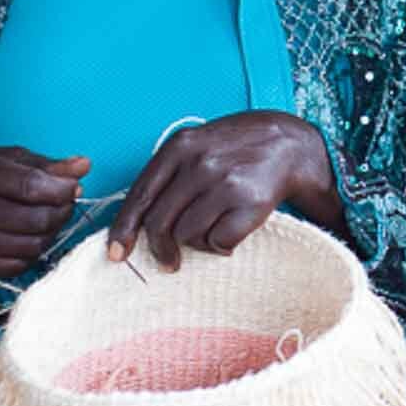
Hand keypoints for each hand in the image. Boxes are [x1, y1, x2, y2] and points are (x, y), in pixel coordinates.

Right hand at [0, 147, 89, 281]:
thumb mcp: (4, 158)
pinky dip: (33, 252)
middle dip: (62, 211)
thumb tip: (85, 166)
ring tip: (48, 218)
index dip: (63, 189)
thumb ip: (46, 164)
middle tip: (63, 203)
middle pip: (38, 220)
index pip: (33, 187)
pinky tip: (30, 236)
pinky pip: (19, 265)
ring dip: (51, 233)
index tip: (73, 187)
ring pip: (34, 245)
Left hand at [106, 111, 342, 270]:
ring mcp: (225, 182)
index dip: (124, 229)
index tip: (117, 253)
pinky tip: (232, 229)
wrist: (289, 143)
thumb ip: (167, 176)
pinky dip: (222, 245)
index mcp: (179, 147)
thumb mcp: (196, 147)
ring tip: (212, 230)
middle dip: (159, 249)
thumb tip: (136, 224)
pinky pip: (219, 241)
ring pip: (188, 235)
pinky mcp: (250, 202)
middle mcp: (200, 163)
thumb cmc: (235, 150)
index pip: (140, 195)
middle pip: (160, 222)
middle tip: (168, 262)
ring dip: (197, 242)